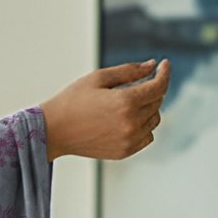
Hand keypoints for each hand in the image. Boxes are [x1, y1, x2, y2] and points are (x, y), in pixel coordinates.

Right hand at [41, 59, 168, 161]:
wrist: (53, 131)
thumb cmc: (73, 100)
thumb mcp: (98, 78)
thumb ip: (129, 71)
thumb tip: (152, 65)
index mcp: (126, 102)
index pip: (158, 86)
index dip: (164, 73)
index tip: (164, 64)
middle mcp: (131, 123)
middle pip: (157, 102)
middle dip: (152, 89)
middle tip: (137, 83)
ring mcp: (129, 140)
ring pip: (154, 120)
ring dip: (148, 109)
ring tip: (129, 103)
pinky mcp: (124, 152)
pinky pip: (146, 137)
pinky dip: (144, 127)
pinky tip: (127, 120)